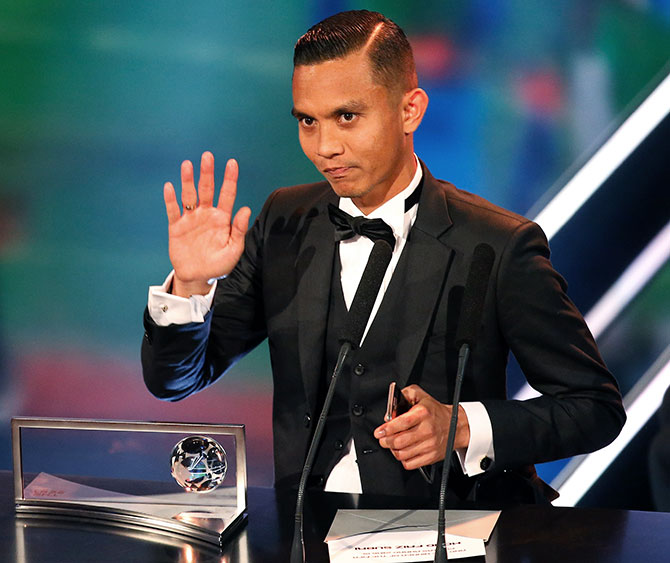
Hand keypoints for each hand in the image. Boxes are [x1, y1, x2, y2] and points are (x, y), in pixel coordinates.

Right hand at [164, 151, 250, 296]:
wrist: (198, 277)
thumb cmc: (219, 265)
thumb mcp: (233, 250)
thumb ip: (239, 230)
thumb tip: (246, 210)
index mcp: (222, 218)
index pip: (227, 194)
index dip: (229, 179)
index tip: (232, 163)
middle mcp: (206, 214)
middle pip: (207, 189)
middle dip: (207, 173)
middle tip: (208, 156)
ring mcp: (191, 219)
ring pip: (189, 195)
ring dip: (188, 181)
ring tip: (187, 165)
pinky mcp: (177, 227)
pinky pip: (173, 210)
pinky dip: (171, 199)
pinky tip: (170, 187)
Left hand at [373, 384, 469, 469]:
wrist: (455, 426)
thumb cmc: (435, 412)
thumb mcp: (420, 395)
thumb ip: (404, 394)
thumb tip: (391, 407)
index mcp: (423, 413)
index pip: (401, 423)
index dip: (386, 429)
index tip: (379, 432)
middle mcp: (427, 430)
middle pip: (399, 441)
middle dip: (385, 441)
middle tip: (382, 439)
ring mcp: (429, 445)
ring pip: (402, 454)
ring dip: (393, 450)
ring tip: (393, 444)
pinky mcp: (431, 457)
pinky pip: (409, 464)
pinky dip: (402, 459)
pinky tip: (403, 451)